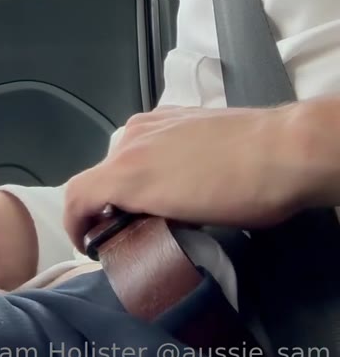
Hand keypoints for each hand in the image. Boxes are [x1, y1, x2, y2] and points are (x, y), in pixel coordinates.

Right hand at [63, 103, 311, 249]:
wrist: (282, 148)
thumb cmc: (242, 191)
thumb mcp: (187, 222)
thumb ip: (145, 219)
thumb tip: (135, 227)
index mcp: (128, 170)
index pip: (77, 195)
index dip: (73, 224)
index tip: (86, 243)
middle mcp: (132, 139)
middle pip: (100, 175)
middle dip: (106, 206)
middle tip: (128, 233)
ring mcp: (153, 121)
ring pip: (122, 156)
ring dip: (128, 183)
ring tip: (155, 208)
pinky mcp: (174, 113)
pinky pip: (144, 140)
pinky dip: (146, 162)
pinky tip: (175, 178)